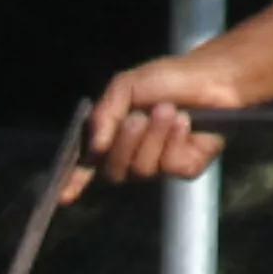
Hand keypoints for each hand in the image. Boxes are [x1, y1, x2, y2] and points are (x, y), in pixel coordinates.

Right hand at [72, 56, 239, 200]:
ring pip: (143, 170)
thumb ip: (105, 114)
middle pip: (114, 173)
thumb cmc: (168, 78)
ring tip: (169, 110)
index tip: (62, 197)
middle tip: (138, 117)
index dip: (74, 182)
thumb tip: (94, 148)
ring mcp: (160, 165)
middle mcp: (134, 155)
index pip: (89, 166)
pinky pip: (171, 167)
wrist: (211, 76)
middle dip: (125, 144)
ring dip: (154, 136)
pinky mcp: (186, 168)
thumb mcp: (126, 86)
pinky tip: (186, 123)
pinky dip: (176, 141)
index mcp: (114, 136)